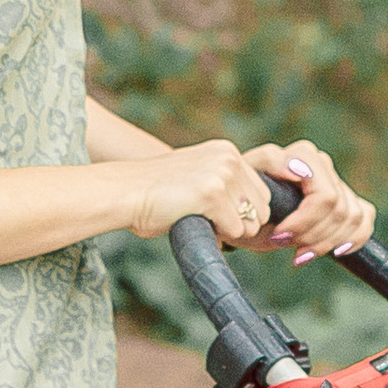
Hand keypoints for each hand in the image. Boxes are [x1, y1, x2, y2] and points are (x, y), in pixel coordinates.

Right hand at [126, 140, 277, 248]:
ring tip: (200, 219)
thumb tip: (254, 215)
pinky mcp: (212, 193)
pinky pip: (234, 230)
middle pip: (262, 209)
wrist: (125, 192)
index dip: (243, 212)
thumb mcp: (198, 175)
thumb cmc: (157, 193)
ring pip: (250, 222)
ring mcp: (222, 174)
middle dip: (240, 223)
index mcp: (227, 151)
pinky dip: (217, 236)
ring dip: (229, 230)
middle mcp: (229, 158)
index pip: (262, 193)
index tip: (217, 215)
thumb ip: (226, 184)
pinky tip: (194, 222)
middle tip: (209, 220)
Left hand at [242, 141, 376, 263]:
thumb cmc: (242, 197)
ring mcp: (338, 183)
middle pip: (340, 211)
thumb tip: (299, 168)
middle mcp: (324, 165)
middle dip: (311, 236)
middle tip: (284, 245)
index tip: (278, 236)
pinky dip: (352, 240)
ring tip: (299, 251)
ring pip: (353, 219)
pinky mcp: (348, 202)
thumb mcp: (244, 179)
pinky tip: (331, 251)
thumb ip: (270, 162)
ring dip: (326, 243)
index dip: (305, 223)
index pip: (326, 197)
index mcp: (304, 155)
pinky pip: (364, 220)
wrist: (244, 215)